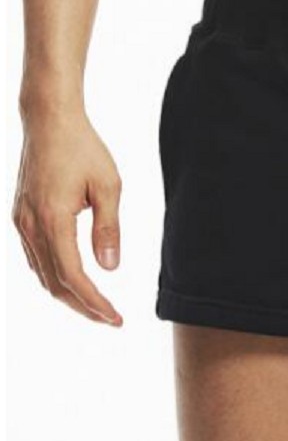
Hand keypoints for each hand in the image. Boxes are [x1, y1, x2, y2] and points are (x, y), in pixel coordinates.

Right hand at [12, 111, 123, 325]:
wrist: (49, 122)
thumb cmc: (83, 149)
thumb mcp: (108, 186)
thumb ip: (108, 228)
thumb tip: (110, 267)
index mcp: (53, 220)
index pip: (72, 276)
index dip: (94, 302)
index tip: (115, 317)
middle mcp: (31, 226)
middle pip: (53, 283)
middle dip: (82, 306)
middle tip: (110, 319)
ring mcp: (21, 221)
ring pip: (40, 273)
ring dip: (67, 294)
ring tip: (95, 305)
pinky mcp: (20, 215)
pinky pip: (33, 257)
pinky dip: (53, 275)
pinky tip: (70, 279)